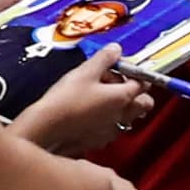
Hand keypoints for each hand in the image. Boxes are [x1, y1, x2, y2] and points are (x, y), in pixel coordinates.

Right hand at [9, 45, 154, 153]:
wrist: (46, 127)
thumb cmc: (65, 100)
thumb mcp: (85, 71)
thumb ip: (104, 59)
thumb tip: (115, 49)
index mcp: (123, 97)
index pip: (143, 82)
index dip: (133, 72)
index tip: (119, 65)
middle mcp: (123, 115)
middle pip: (144, 102)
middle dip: (135, 91)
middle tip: (114, 80)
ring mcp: (112, 130)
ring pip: (130, 116)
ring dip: (122, 105)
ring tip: (101, 95)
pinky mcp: (100, 140)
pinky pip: (113, 128)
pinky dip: (109, 118)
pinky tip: (92, 111)